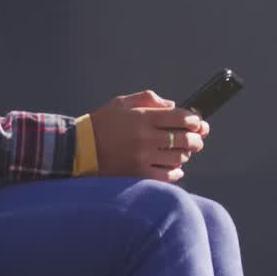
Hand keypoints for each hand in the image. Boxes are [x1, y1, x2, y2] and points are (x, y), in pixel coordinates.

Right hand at [89, 90, 205, 181]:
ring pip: (179, 158)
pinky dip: (175, 172)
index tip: (197, 123)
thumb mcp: (122, 102)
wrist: (79, 149)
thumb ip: (149, 99)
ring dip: (185, 155)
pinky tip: (174, 168)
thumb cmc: (102, 123)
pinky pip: (167, 176)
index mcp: (143, 117)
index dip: (194, 121)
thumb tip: (173, 105)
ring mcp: (143, 158)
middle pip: (184, 139)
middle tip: (196, 140)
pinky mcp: (138, 174)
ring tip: (181, 152)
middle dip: (195, 139)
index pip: (181, 118)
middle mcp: (145, 138)